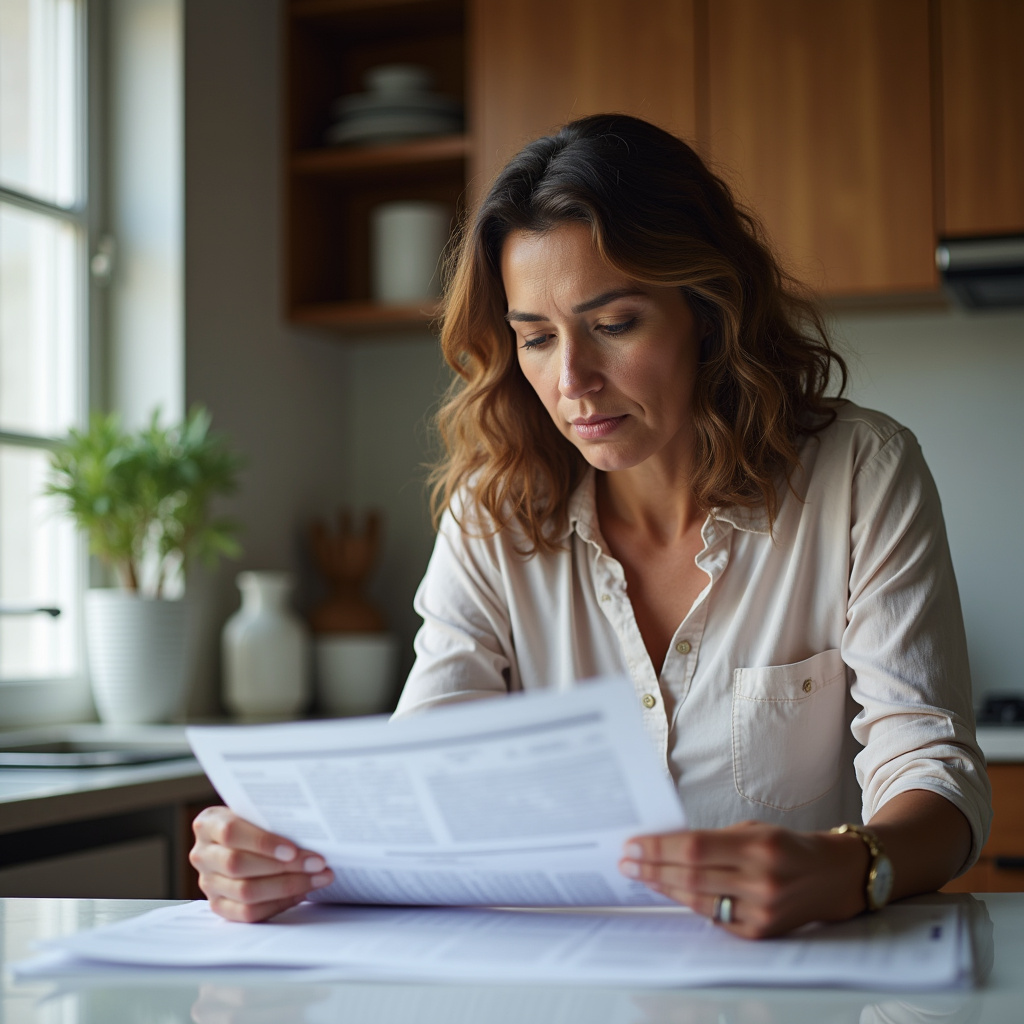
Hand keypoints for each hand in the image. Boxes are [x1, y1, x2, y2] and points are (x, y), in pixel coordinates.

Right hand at [190, 806, 333, 921]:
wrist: (239, 838)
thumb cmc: (254, 820)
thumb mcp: (256, 811)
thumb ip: (271, 817)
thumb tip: (310, 829)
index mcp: (208, 824)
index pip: (231, 832)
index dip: (263, 842)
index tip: (293, 849)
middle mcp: (202, 855)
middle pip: (238, 865)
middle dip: (284, 866)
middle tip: (318, 864)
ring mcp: (208, 883)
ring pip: (245, 892)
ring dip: (288, 886)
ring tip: (319, 878)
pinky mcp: (218, 905)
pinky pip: (248, 913)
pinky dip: (278, 904)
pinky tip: (302, 892)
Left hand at [618, 820, 866, 938]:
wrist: (832, 877)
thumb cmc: (787, 846)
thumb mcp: (754, 829)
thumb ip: (714, 839)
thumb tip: (666, 845)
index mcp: (759, 846)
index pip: (695, 848)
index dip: (659, 847)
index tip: (633, 845)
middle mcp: (761, 880)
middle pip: (691, 876)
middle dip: (652, 868)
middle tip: (627, 862)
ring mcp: (761, 911)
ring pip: (698, 900)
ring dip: (664, 887)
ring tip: (640, 875)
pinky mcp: (760, 932)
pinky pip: (714, 918)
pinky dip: (689, 903)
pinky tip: (670, 891)